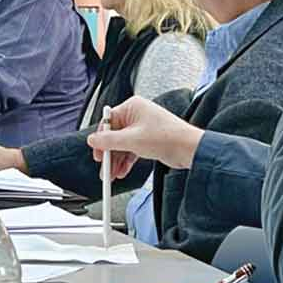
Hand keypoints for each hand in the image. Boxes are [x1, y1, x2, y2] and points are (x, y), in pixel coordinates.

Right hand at [86, 96, 203, 178]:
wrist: (189, 149)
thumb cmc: (167, 137)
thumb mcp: (131, 140)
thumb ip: (109, 141)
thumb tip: (93, 140)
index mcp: (133, 107)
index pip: (108, 122)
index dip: (101, 139)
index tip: (98, 154)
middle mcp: (137, 115)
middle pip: (115, 135)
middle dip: (109, 154)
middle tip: (105, 168)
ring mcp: (143, 128)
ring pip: (123, 145)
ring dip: (117, 161)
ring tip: (112, 175)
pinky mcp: (148, 140)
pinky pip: (132, 150)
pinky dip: (126, 161)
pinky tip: (122, 171)